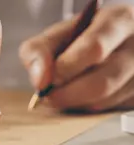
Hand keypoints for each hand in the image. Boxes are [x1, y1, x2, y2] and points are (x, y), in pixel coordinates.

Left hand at [19, 4, 133, 111]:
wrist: (104, 46)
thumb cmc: (78, 40)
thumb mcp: (55, 36)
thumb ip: (38, 52)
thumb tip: (40, 82)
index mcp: (117, 22)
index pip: (94, 49)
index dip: (66, 68)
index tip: (48, 79)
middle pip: (102, 83)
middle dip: (67, 94)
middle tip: (49, 96)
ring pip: (104, 101)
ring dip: (75, 103)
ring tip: (64, 91)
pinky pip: (108, 111)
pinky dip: (87, 108)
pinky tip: (81, 96)